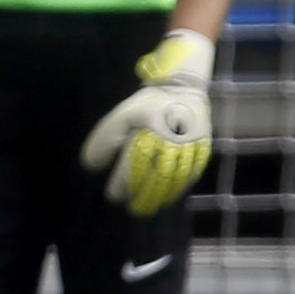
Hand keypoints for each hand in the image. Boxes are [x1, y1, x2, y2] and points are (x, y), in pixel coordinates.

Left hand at [79, 29, 213, 216]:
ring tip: (151, 207)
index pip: (133, 167)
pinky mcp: (203, 144)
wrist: (182, 85)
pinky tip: (171, 195)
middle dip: (143, 197)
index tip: (114, 195)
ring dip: (162, 196)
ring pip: (176, 178)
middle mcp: (171, 141)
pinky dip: (182, 186)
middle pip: (157, 178)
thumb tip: (91, 166)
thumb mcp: (121, 116)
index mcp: (148, 133)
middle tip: (133, 208)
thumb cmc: (148, 104)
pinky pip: (194, 170)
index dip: (122, 185)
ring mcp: (190, 144)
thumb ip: (104, 140)